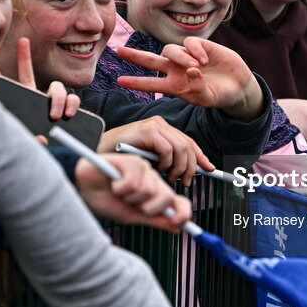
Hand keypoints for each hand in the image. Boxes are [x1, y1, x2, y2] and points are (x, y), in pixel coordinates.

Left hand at [0, 37, 80, 142]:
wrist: (62, 158)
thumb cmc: (38, 152)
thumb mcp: (28, 147)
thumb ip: (31, 143)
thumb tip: (41, 139)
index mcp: (20, 107)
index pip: (6, 90)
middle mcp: (35, 101)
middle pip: (28, 75)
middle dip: (25, 56)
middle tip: (22, 40)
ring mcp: (53, 104)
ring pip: (56, 87)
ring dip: (56, 99)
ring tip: (54, 116)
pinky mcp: (68, 109)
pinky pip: (72, 100)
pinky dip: (72, 105)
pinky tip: (69, 114)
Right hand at [74, 153, 191, 231]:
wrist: (82, 190)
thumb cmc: (106, 200)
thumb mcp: (133, 216)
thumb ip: (156, 220)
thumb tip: (180, 228)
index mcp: (156, 194)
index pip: (179, 202)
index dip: (183, 213)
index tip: (180, 223)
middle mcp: (153, 180)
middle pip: (167, 197)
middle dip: (148, 207)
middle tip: (130, 204)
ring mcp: (144, 169)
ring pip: (149, 190)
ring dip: (129, 197)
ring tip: (118, 191)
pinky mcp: (131, 160)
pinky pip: (134, 182)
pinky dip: (120, 188)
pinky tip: (113, 183)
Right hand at [97, 116, 213, 185]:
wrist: (97, 155)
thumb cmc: (120, 162)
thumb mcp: (149, 164)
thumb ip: (167, 166)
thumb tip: (188, 176)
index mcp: (163, 131)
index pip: (189, 143)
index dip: (201, 157)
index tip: (210, 169)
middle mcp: (161, 125)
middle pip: (188, 146)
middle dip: (191, 167)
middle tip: (186, 182)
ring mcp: (154, 126)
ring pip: (181, 148)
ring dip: (178, 168)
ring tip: (168, 178)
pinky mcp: (146, 130)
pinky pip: (167, 149)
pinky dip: (165, 163)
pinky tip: (156, 169)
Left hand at [117, 37, 263, 120]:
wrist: (237, 86)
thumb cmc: (219, 96)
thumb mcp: (207, 98)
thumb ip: (197, 86)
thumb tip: (190, 69)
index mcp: (174, 86)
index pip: (150, 84)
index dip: (135, 83)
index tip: (119, 81)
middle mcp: (176, 70)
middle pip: (150, 60)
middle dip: (135, 56)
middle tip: (118, 51)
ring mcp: (187, 56)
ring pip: (170, 49)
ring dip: (180, 57)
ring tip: (196, 67)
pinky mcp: (200, 46)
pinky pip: (190, 43)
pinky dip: (195, 50)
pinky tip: (205, 60)